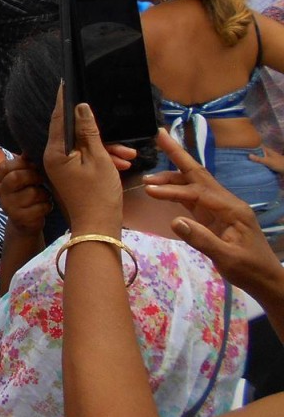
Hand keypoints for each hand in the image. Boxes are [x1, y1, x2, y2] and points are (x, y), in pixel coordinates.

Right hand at [0, 155, 51, 235]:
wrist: (24, 223)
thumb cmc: (25, 194)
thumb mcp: (22, 178)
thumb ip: (24, 164)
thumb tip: (30, 150)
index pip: (5, 166)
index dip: (23, 163)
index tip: (34, 165)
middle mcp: (0, 192)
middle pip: (17, 177)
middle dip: (34, 176)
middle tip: (42, 180)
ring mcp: (8, 206)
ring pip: (32, 193)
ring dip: (44, 193)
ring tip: (44, 195)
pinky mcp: (20, 218)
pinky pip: (40, 207)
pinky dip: (47, 206)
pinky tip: (45, 206)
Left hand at [41, 89, 133, 234]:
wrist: (98, 228)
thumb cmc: (99, 193)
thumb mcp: (98, 158)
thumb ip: (88, 131)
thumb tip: (80, 107)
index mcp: (54, 151)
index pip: (58, 118)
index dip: (63, 100)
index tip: (65, 82)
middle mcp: (53, 157)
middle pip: (74, 134)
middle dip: (98, 134)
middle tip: (121, 142)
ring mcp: (61, 167)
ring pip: (84, 147)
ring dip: (106, 149)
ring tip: (128, 157)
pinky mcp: (70, 174)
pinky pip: (85, 159)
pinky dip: (102, 159)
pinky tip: (122, 163)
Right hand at [144, 130, 283, 299]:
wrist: (266, 280)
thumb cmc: (249, 269)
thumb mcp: (228, 258)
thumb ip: (202, 239)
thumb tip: (175, 221)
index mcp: (232, 209)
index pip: (198, 192)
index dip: (173, 190)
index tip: (149, 190)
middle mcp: (227, 203)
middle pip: (199, 174)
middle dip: (179, 155)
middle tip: (159, 136)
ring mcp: (221, 209)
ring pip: (194, 185)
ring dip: (173, 178)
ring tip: (149, 178)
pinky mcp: (215, 217)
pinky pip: (194, 198)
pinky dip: (177, 191)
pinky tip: (164, 190)